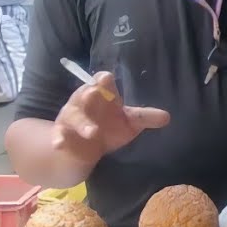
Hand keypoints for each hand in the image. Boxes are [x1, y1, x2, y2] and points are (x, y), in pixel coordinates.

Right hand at [51, 72, 169, 163]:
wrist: (84, 148)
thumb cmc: (109, 127)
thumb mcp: (129, 122)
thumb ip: (145, 117)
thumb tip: (168, 117)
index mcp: (101, 94)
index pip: (101, 81)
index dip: (103, 79)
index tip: (107, 78)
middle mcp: (83, 102)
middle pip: (85, 94)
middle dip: (89, 93)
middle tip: (94, 93)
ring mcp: (71, 118)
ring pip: (74, 116)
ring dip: (82, 123)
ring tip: (93, 131)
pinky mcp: (61, 134)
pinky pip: (58, 135)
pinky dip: (58, 139)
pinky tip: (59, 143)